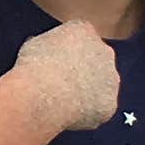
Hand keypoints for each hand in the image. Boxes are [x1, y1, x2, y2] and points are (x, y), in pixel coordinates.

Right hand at [0, 19, 119, 144]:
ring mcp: (111, 79)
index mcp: (83, 30)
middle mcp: (104, 51)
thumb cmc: (34, 67)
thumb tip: (44, 52)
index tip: (57, 61)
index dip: (68, 51)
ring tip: (64, 101)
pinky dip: (88, 112)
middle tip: (62, 81)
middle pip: (97, 59)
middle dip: (84, 69)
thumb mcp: (33, 44)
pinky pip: (99, 108)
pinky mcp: (109, 104)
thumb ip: (48, 45)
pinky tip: (69, 115)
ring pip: (101, 85)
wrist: (42, 94)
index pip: (81, 36)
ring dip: (88, 91)